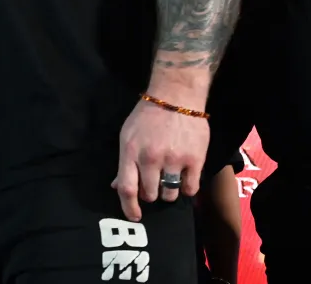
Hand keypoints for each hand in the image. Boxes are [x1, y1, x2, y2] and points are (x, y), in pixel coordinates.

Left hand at [112, 99, 208, 221]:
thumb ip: (123, 162)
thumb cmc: (148, 115)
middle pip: (149, 194)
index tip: (134, 216)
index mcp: (130, 151)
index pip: (126, 188)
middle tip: (154, 184)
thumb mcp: (127, 135)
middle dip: (150, 194)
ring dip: (168, 192)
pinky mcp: (194, 159)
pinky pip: (190, 189)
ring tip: (169, 179)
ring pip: (169, 195)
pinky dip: (186, 189)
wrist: (176, 95)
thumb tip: (116, 186)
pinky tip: (184, 179)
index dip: (129, 207)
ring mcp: (173, 159)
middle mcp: (151, 158)